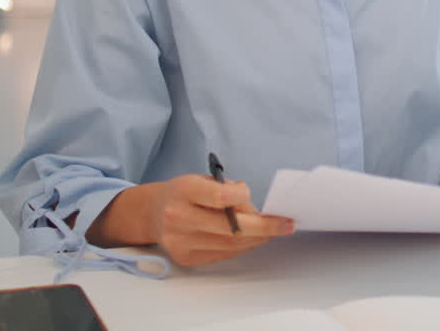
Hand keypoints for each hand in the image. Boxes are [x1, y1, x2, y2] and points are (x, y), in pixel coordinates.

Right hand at [146, 174, 293, 266]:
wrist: (153, 213)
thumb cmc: (184, 193)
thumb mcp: (202, 180)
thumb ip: (228, 191)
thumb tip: (257, 213)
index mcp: (183, 191)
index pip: (220, 196)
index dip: (243, 197)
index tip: (251, 195)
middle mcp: (179, 217)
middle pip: (230, 227)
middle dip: (264, 226)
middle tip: (286, 224)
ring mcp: (181, 241)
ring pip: (230, 244)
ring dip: (256, 238)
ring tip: (271, 230)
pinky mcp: (185, 258)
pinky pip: (223, 254)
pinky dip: (242, 246)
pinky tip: (252, 238)